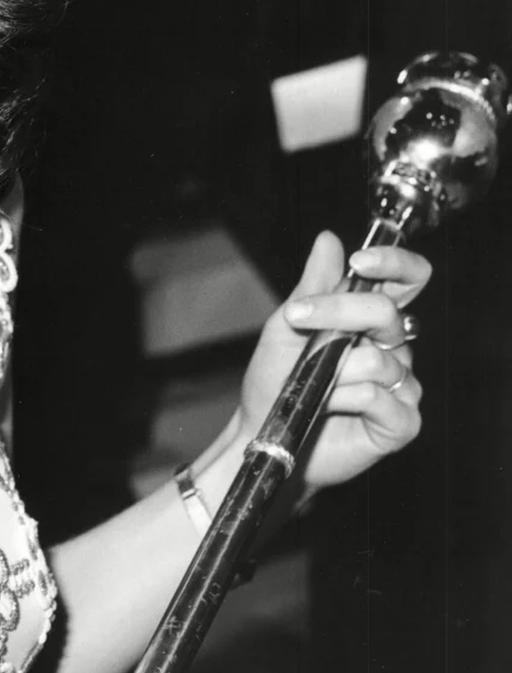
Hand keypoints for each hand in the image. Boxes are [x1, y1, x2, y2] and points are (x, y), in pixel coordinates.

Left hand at [235, 232, 428, 492]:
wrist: (265, 433)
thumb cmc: (275, 381)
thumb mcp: (287, 326)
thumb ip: (313, 286)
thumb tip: (329, 239)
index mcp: (370, 320)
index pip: (407, 280)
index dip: (394, 263)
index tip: (360, 261)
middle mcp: (393, 348)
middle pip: (387, 313)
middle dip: (338, 312)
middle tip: (298, 321)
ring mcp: (402, 386)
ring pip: (378, 359)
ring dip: (330, 369)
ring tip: (310, 385)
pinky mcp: (402, 422)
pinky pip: (377, 396)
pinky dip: (342, 398)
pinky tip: (327, 407)